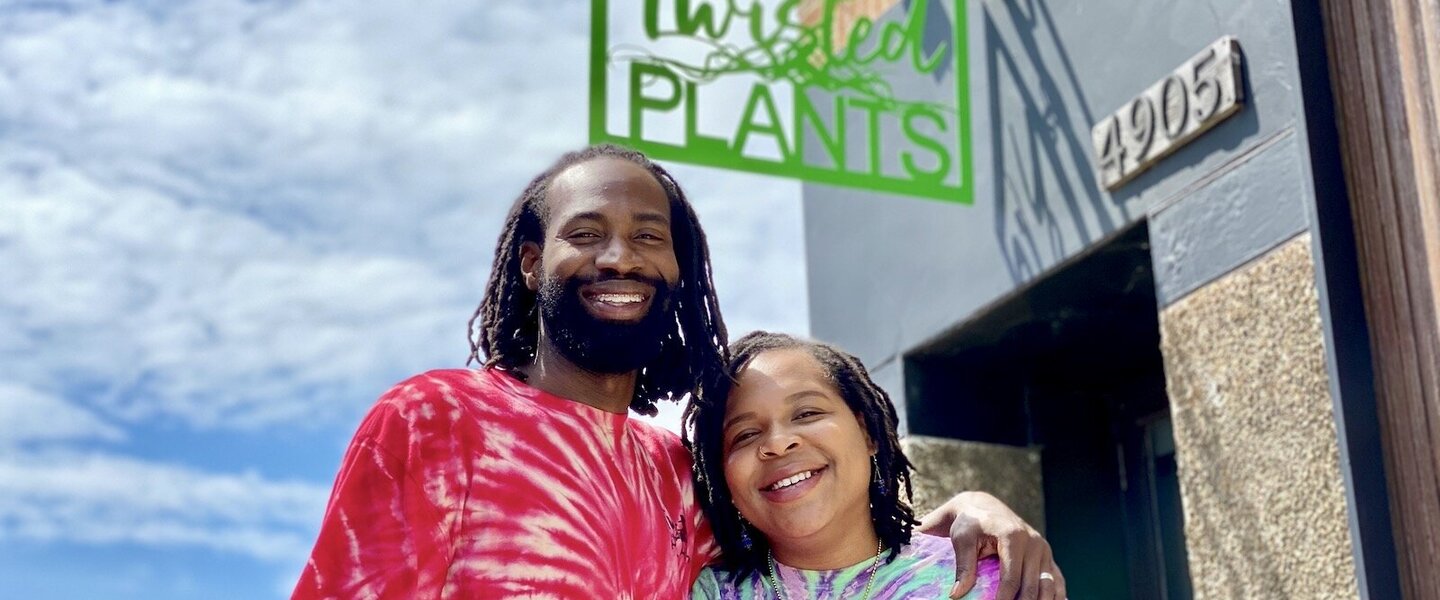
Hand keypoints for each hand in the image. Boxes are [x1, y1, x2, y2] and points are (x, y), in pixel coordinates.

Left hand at [919, 491, 1065, 599]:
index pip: (1011, 577)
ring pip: (1048, 585)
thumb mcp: (962, 539)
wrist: (984, 508)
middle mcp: (1033, 541)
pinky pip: (1057, 579)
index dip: (1004, 598)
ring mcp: (1043, 548)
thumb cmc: (970, 524)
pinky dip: (1056, 596)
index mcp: (1013, 536)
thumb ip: (963, 566)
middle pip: (1032, 585)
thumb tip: (957, 594)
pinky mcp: (1047, 555)